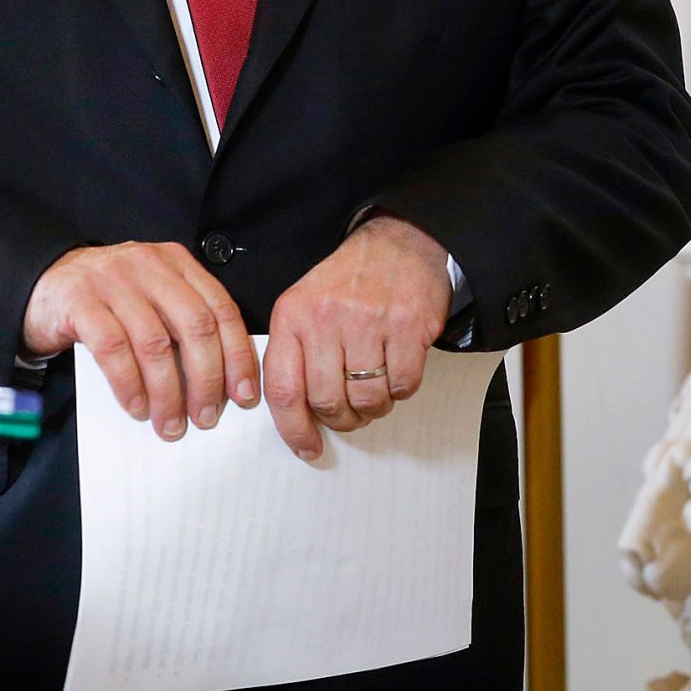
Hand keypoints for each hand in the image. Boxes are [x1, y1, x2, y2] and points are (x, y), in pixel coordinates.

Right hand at [22, 243, 259, 440]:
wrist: (44, 284)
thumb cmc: (109, 301)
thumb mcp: (153, 297)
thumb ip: (184, 321)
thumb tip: (225, 380)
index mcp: (175, 262)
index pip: (221, 308)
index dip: (238, 356)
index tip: (243, 396)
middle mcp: (147, 264)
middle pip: (194, 325)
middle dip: (206, 379)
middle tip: (206, 418)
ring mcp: (111, 279)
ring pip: (154, 343)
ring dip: (167, 392)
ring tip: (170, 423)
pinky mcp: (80, 300)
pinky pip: (112, 350)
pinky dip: (129, 384)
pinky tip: (136, 407)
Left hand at [263, 215, 452, 461]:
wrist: (398, 244)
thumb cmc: (348, 281)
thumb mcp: (303, 304)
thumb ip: (294, 352)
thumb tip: (294, 412)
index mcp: (292, 315)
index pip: (283, 388)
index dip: (293, 428)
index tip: (306, 447)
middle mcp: (326, 319)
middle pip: (326, 400)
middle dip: (340, 419)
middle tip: (348, 414)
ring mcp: (367, 323)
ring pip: (366, 399)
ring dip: (372, 408)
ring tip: (372, 391)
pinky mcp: (407, 328)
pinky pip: (403, 386)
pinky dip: (400, 390)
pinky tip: (395, 370)